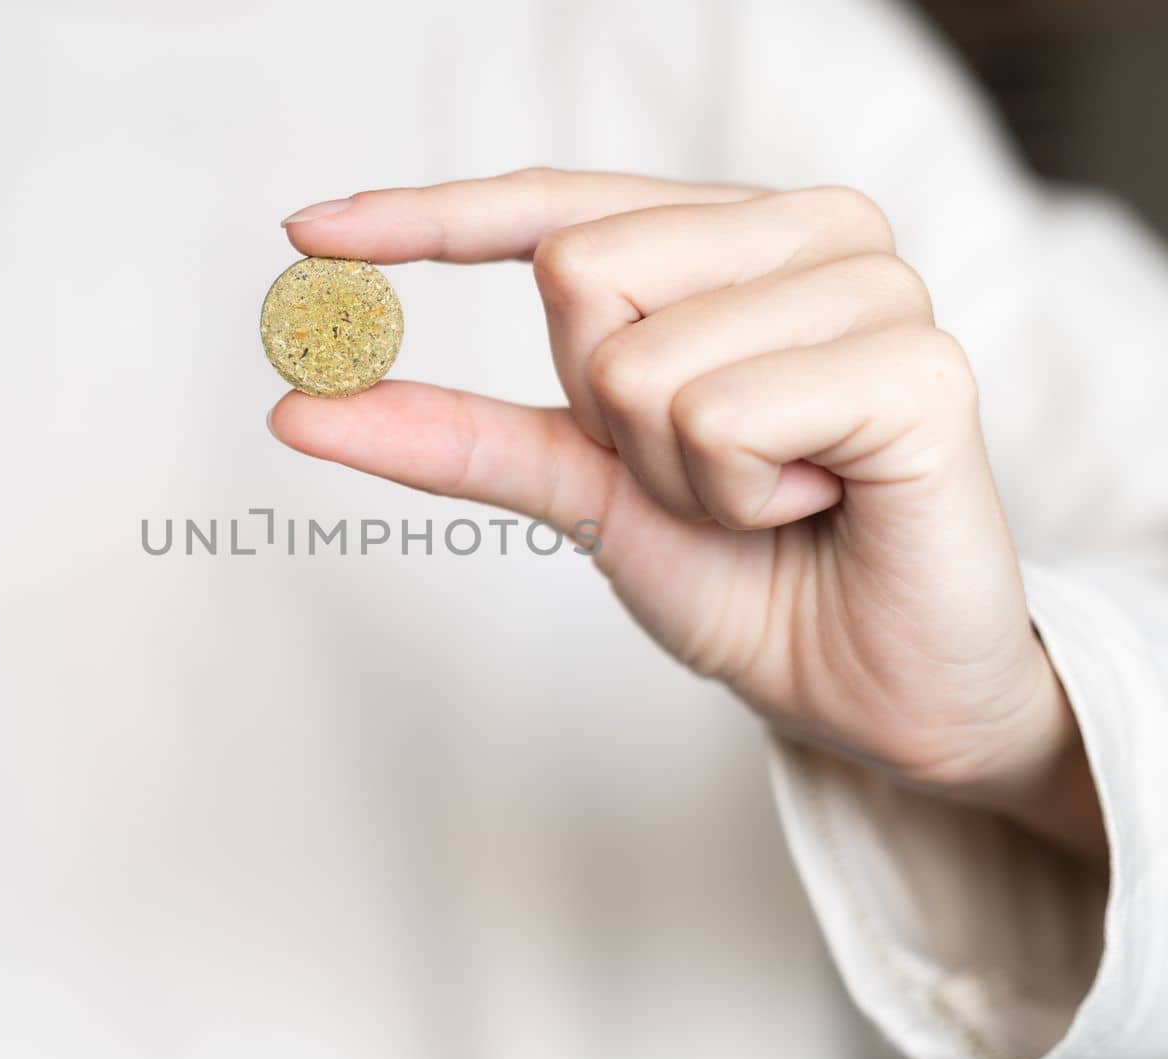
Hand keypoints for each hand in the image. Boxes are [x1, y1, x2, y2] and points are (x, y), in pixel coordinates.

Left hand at [271, 169, 1103, 859]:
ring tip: (774, 494)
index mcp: (734, 237)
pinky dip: (739, 495)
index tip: (307, 235)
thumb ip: (457, 435)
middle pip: (580, 270)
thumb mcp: (581, 490)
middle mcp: (809, 228)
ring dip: (679, 472)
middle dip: (608, 416)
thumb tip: (299, 404)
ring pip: (638, 360)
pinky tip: (821, 503)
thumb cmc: (745, 575)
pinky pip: (721, 415)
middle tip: (712, 471)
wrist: (868, 691)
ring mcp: (873, 283)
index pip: (557, 207)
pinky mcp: (920, 363)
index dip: (428, 219)